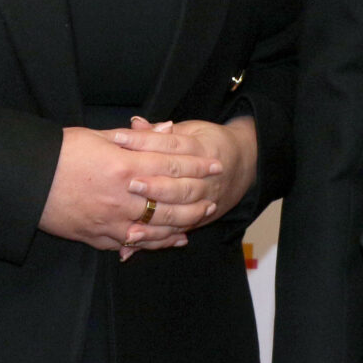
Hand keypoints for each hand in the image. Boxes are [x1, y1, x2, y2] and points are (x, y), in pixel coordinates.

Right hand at [38, 126, 216, 250]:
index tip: (213, 164)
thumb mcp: (96, 137)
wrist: (24, 183)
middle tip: (213, 193)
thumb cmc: (57, 154)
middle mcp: (123, 197)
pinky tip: (172, 239)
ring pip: (159, 226)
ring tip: (199, 216)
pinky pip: (137, 243)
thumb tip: (164, 129)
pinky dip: (157, 242)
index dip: (196, 165)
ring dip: (183, 222)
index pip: (171, 165)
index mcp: (124, 166)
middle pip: (172, 200)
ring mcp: (113, 221)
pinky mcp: (100, 238)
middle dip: (196, 196)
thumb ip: (134, 138)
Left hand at [110, 115, 257, 250]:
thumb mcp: (189, 130)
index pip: (171, 145)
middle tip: (130, 183)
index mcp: (201, 149)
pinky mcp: (200, 219)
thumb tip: (135, 123)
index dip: (144, 141)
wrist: (244, 163)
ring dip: (155, 217)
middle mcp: (206, 178)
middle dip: (155, 185)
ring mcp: (206, 201)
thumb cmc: (207, 142)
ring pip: (182, 211)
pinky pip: (177, 230)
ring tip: (130, 224)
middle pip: (180, 183)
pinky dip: (156, 238)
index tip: (118, 139)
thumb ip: (160, 131)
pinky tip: (133, 240)